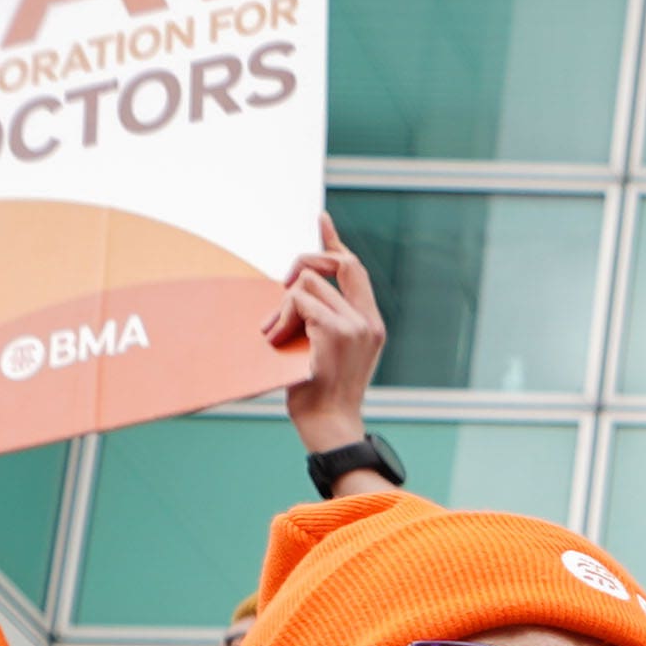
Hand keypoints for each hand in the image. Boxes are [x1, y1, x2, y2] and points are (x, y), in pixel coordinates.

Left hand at [272, 222, 389, 457]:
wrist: (328, 426)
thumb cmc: (320, 394)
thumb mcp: (324, 351)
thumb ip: (321, 319)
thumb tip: (295, 288)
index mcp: (369, 324)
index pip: (354, 269)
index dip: (334, 242)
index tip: (321, 219)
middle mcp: (368, 320)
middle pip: (337, 262)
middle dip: (305, 262)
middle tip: (283, 286)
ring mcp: (355, 324)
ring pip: (309, 282)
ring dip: (284, 306)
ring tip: (277, 336)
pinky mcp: (337, 331)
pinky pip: (299, 300)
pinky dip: (281, 318)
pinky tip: (276, 340)